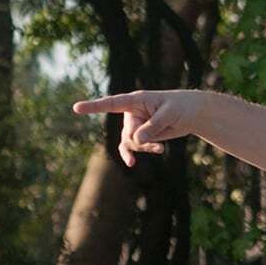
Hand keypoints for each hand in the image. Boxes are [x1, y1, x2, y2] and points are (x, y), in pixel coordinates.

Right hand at [72, 90, 206, 166]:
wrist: (189, 113)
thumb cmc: (179, 107)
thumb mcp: (168, 115)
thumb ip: (152, 127)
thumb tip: (136, 140)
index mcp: (135, 100)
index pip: (111, 104)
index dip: (94, 106)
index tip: (76, 108)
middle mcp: (131, 113)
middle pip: (127, 133)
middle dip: (142, 141)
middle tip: (159, 141)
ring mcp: (134, 125)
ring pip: (129, 142)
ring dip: (143, 148)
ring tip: (160, 149)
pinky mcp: (140, 135)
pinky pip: (130, 147)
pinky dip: (132, 154)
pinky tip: (131, 163)